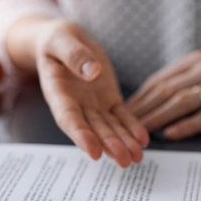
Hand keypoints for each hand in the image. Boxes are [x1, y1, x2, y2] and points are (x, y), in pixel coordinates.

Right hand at [8, 18, 148, 166]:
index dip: (81, 136)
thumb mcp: (60, 40)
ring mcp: (94, 105)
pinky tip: (143, 140)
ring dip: (123, 143)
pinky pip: (122, 116)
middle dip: (109, 145)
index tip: (93, 152)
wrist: (65, 41)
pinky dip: (132, 128)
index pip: (69, 119)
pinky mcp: (109, 100)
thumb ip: (74, 56)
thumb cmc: (56, 40)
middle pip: (93, 130)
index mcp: (58, 93)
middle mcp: (76, 105)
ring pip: (110, 127)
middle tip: (125, 160)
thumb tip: (91, 71)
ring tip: (137, 157)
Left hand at [126, 50, 200, 140]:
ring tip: (140, 133)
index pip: (159, 81)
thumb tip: (153, 104)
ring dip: (158, 118)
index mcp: (195, 61)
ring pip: (182, 102)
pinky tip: (171, 135)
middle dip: (142, 110)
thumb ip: (185, 83)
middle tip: (122, 128)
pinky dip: (187, 125)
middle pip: (166, 91)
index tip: (120, 115)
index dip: (138, 99)